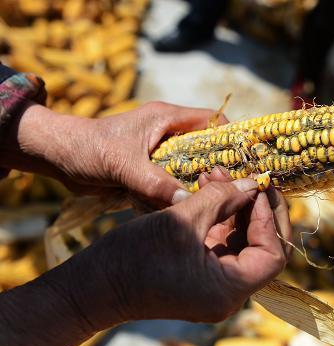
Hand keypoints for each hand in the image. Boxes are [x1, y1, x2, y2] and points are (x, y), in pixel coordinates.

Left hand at [0, 101, 225, 206]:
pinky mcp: (148, 170)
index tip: (243, 162)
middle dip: (215, 168)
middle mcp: (167, 134)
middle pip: (204, 148)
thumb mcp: (124, 164)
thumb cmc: (89, 149)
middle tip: (229, 190)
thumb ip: (155, 182)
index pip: (210, 120)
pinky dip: (176, 194)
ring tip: (208, 203)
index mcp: (166, 118)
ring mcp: (158, 153)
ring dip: (194, 184)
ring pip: (189, 168)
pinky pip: (171, 182)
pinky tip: (181, 208)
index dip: (230, 137)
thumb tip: (186, 203)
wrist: (58, 157)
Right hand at [64, 170, 291, 326]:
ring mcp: (214, 284)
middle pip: (262, 248)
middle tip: (248, 177)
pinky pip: (221, 243)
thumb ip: (221, 198)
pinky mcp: (200, 273)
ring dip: (235, 207)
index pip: (273, 255)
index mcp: (229, 290)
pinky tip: (208, 189)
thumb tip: (251, 184)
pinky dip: (219, 217)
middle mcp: (227, 293)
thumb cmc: (133, 256)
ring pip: (242, 242)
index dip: (269, 219)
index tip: (256, 188)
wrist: (94, 285)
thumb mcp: (181, 220)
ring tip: (217, 174)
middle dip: (255, 209)